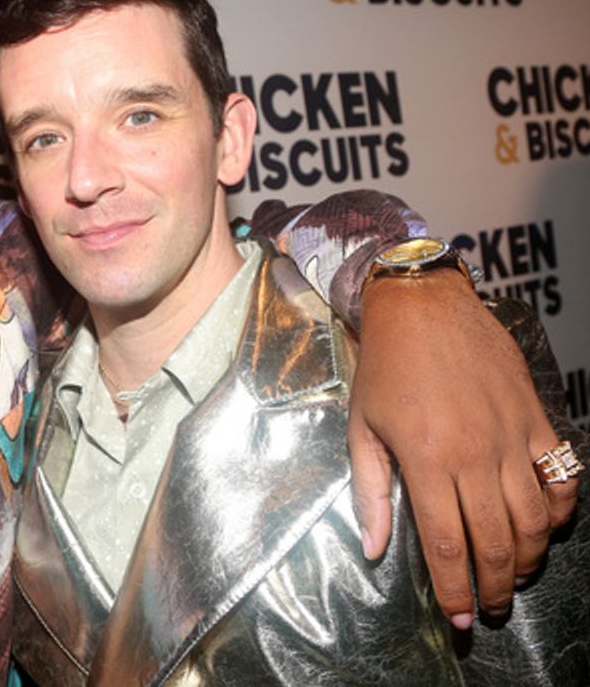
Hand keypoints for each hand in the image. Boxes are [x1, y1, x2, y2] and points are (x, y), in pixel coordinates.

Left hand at [348, 270, 576, 628]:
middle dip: (496, 586)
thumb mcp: (361, 428)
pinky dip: (563, 507)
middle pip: (496, 541)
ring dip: (530, 556)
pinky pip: (564, 475)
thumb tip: (374, 548)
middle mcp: (474, 454)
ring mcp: (512, 436)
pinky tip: (549, 525)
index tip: (459, 618)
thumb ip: (369, 491)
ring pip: (536, 517)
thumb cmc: (385, 366)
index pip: (448, 545)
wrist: (423, 306)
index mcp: (426, 460)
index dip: (456, 590)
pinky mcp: (536, 418)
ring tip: (516, 575)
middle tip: (493, 608)